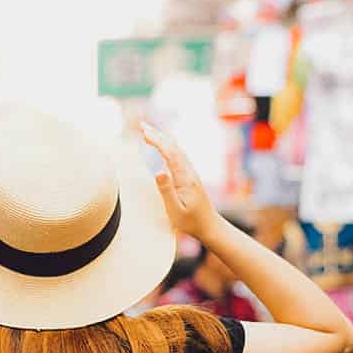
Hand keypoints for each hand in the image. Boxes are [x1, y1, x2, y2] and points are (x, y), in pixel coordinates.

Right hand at [140, 123, 218, 239]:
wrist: (209, 226)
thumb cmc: (191, 222)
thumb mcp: (175, 210)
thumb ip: (166, 191)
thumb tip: (157, 171)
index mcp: (184, 178)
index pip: (170, 153)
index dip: (157, 141)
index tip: (144, 132)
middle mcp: (189, 172)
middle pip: (173, 147)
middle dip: (158, 135)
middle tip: (142, 125)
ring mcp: (190, 173)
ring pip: (176, 150)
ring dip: (162, 139)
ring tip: (148, 132)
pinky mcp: (189, 177)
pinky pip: (178, 156)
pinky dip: (167, 147)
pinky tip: (162, 146)